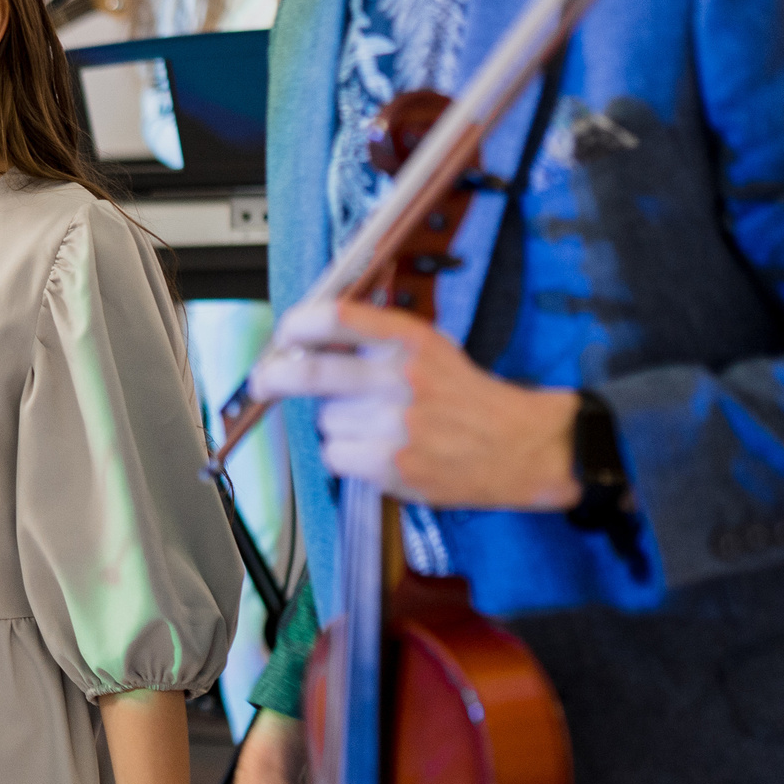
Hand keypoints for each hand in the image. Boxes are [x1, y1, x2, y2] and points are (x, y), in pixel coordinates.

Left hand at [248, 300, 579, 509]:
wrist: (519, 446)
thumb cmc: (466, 397)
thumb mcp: (430, 348)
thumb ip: (375, 340)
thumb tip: (305, 340)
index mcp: (409, 340)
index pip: (336, 318)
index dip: (297, 325)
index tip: (284, 334)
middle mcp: (401, 378)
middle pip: (309, 373)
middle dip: (274, 377)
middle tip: (263, 381)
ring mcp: (395, 424)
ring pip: (325, 420)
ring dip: (338, 424)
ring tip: (377, 426)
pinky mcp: (391, 465)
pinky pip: (335, 455)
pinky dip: (346, 456)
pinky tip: (379, 451)